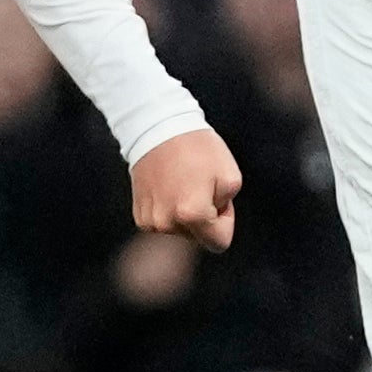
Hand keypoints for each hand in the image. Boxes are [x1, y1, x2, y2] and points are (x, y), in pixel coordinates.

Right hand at [132, 125, 243, 251]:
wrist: (158, 128)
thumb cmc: (199, 149)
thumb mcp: (231, 177)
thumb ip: (226, 208)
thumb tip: (210, 221)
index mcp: (193, 215)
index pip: (219, 243)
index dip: (225, 221)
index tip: (218, 198)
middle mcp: (168, 224)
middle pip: (198, 237)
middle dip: (205, 217)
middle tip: (199, 185)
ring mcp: (151, 221)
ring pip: (180, 231)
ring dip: (186, 213)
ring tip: (182, 182)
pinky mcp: (140, 216)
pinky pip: (164, 223)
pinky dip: (169, 210)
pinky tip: (168, 186)